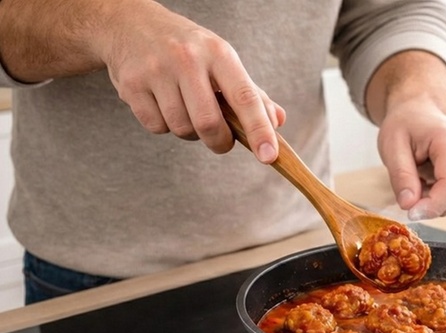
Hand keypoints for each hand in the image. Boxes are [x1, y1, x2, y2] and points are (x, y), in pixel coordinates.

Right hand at [98, 2, 284, 162]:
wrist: (130, 24)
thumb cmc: (187, 48)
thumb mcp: (222, 60)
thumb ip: (251, 93)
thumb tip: (276, 121)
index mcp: (218, 53)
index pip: (245, 97)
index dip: (259, 130)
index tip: (268, 156)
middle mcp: (187, 59)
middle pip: (209, 123)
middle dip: (219, 141)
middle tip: (221, 139)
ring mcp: (156, 71)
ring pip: (182, 128)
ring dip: (190, 132)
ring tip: (186, 110)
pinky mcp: (131, 85)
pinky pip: (156, 127)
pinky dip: (164, 126)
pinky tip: (162, 103)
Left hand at [377, 98, 445, 220]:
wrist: (417, 111)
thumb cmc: (405, 125)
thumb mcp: (391, 146)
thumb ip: (401, 176)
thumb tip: (409, 205)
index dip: (434, 205)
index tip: (411, 214)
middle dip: (441, 207)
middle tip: (414, 206)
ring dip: (444, 204)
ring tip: (420, 191)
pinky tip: (429, 188)